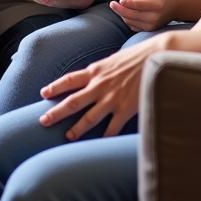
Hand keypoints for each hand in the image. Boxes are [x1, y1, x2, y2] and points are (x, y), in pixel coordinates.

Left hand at [38, 33, 170, 139]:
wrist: (158, 56)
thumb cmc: (137, 56)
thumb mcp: (114, 59)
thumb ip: (102, 70)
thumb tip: (94, 76)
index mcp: (96, 70)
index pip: (69, 80)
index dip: (55, 87)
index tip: (43, 93)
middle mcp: (100, 85)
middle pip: (73, 101)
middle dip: (56, 112)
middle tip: (43, 121)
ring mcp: (112, 98)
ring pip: (89, 118)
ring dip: (76, 129)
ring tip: (67, 136)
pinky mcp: (125, 109)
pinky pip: (112, 128)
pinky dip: (105, 137)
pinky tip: (99, 144)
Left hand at [108, 0, 177, 30]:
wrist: (176, 6)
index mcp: (158, 5)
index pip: (139, 5)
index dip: (128, 3)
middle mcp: (155, 17)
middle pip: (132, 15)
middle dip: (120, 10)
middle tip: (111, 4)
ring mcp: (152, 25)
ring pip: (131, 21)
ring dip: (122, 14)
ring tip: (116, 6)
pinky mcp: (150, 29)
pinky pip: (133, 26)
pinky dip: (127, 20)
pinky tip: (124, 12)